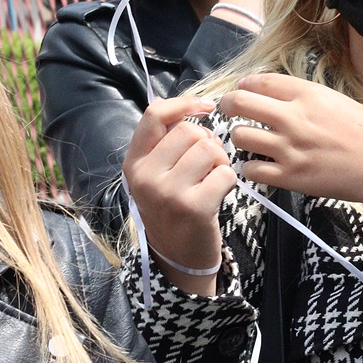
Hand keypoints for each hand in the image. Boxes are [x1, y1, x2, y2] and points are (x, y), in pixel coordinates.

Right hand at [123, 96, 237, 296]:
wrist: (178, 258)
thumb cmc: (172, 209)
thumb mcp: (154, 175)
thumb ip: (165, 143)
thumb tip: (190, 107)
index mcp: (134, 163)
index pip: (154, 115)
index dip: (184, 103)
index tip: (205, 107)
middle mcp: (146, 176)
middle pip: (189, 131)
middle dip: (207, 142)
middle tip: (207, 165)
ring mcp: (168, 192)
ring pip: (209, 149)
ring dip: (220, 161)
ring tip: (212, 179)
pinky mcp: (194, 207)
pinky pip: (225, 173)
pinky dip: (229, 180)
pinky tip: (218, 194)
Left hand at [220, 73, 362, 219]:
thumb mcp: (337, 100)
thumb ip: (304, 98)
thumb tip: (276, 97)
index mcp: (308, 95)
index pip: (261, 81)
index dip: (245, 84)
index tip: (242, 89)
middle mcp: (294, 118)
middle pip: (240, 103)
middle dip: (228, 104)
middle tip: (228, 109)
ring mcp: (290, 149)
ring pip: (240, 136)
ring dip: (240, 137)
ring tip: (249, 140)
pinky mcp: (291, 177)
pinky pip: (251, 169)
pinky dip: (250, 167)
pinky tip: (260, 165)